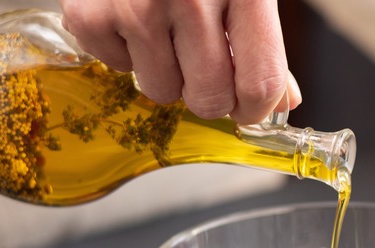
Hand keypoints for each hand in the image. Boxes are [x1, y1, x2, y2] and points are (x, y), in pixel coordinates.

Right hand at [59, 0, 300, 124]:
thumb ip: (261, 38)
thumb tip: (283, 98)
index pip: (259, 80)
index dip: (256, 108)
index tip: (248, 110)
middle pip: (209, 97)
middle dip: (206, 92)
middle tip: (198, 63)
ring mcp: (135, 9)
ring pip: (161, 91)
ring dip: (163, 71)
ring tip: (161, 27)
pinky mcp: (91, 15)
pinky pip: (117, 69)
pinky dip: (123, 50)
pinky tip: (128, 14)